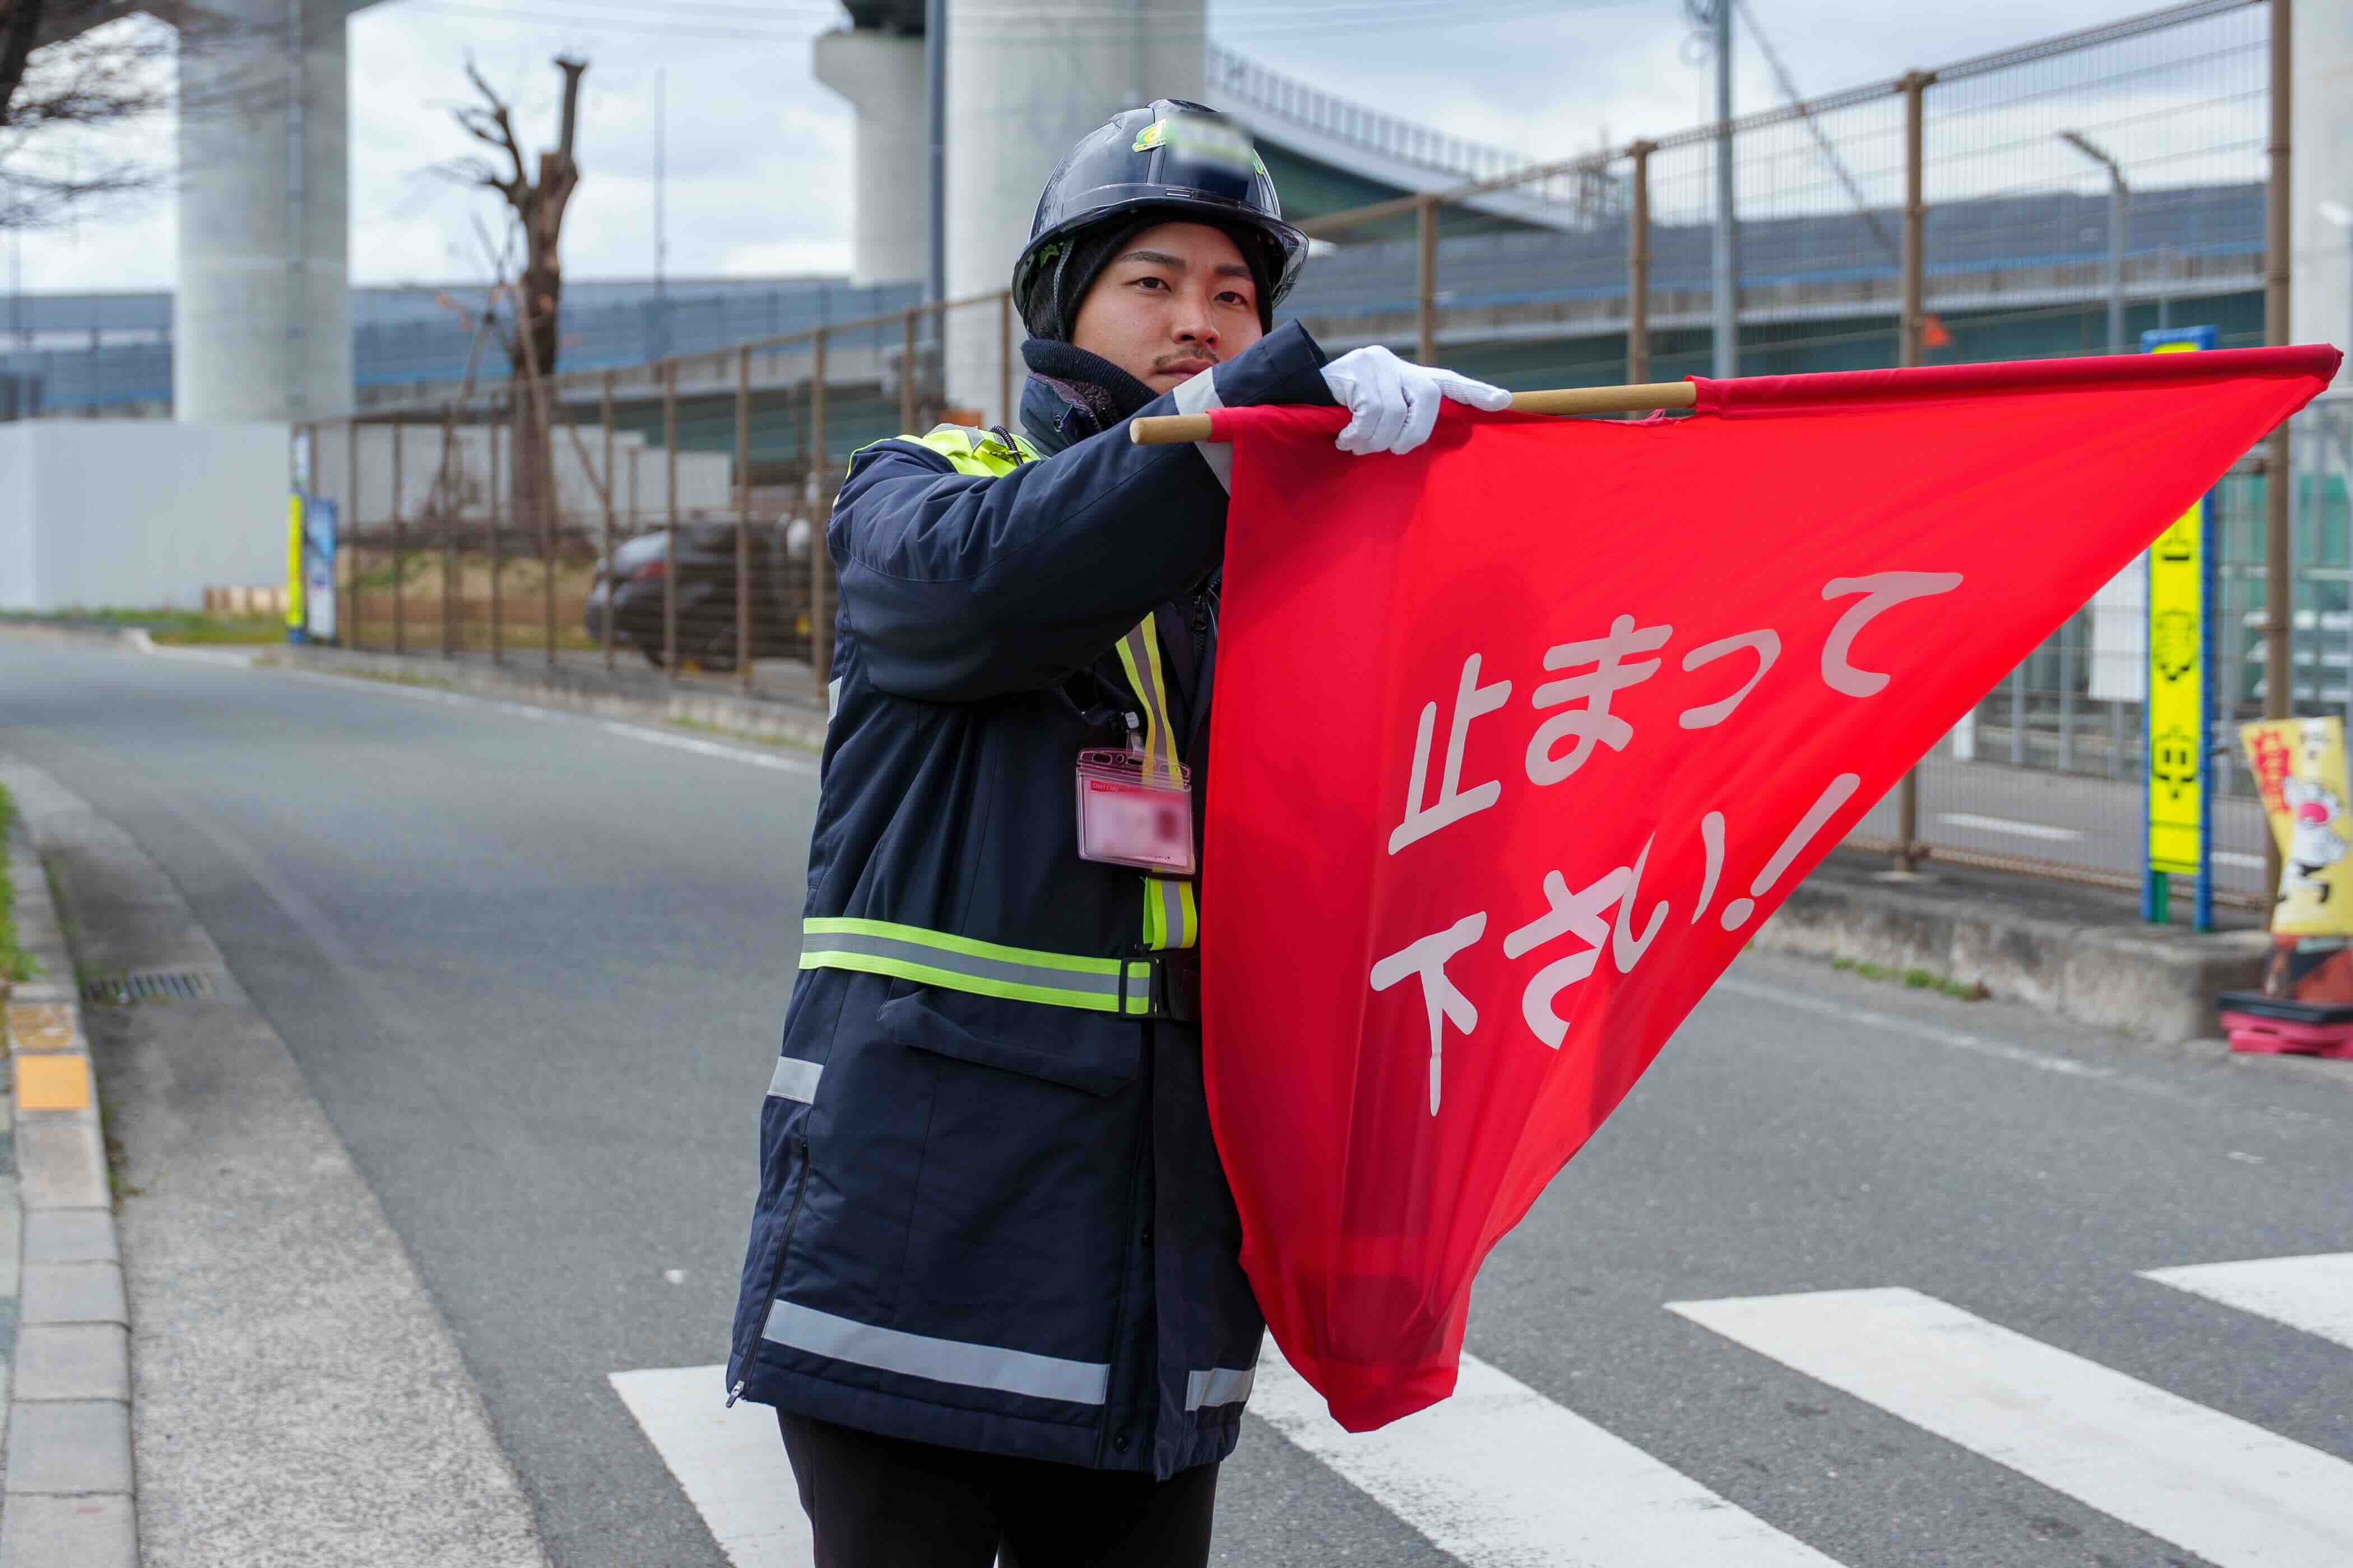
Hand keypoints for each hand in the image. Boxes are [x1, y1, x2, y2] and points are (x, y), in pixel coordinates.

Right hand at [1319, 345, 1512, 455]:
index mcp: (1409, 377)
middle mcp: (1398, 364)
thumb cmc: (1342, 416)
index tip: (1503, 401)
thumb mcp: (1378, 417)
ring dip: (1375, 440)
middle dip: (1414, 433)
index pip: (1449, 382)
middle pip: (1429, 397)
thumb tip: (1424, 442)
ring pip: (1394, 412)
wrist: (1297, 395)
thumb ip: (1403, 421)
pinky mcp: (1356, 368)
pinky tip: (1344, 438)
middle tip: (1392, 450)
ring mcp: (1378, 362)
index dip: (1475, 392)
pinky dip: (1358, 434)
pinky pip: (1370, 412)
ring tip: (1356, 445)